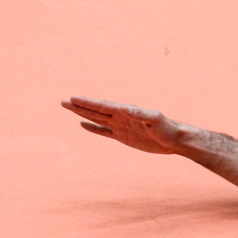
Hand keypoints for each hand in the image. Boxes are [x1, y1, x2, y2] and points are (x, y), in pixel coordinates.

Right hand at [63, 97, 190, 154]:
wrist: (174, 139)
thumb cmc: (166, 128)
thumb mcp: (154, 120)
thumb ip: (140, 114)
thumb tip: (125, 108)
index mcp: (126, 111)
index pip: (103, 106)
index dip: (87, 102)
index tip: (73, 98)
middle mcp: (121, 116)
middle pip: (96, 110)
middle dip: (80, 106)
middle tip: (64, 101)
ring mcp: (121, 126)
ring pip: (97, 119)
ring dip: (83, 114)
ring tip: (69, 108)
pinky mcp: (123, 136)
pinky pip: (104, 131)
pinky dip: (93, 128)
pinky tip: (84, 124)